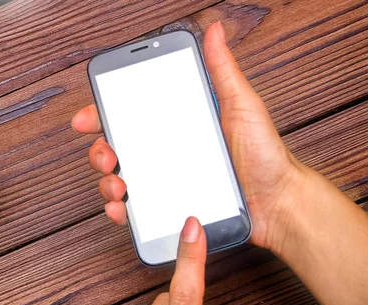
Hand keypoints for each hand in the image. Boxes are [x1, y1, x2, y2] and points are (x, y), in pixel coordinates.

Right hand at [72, 22, 306, 253]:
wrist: (278, 202)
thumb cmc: (264, 154)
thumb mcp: (242, 106)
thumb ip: (223, 71)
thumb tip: (214, 32)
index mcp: (177, 125)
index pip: (131, 115)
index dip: (103, 113)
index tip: (89, 116)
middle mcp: (166, 153)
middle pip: (117, 148)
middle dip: (100, 151)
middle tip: (107, 154)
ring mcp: (165, 182)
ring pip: (119, 180)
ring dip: (106, 182)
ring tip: (119, 185)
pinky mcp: (169, 209)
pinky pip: (135, 211)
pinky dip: (120, 211)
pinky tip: (122, 208)